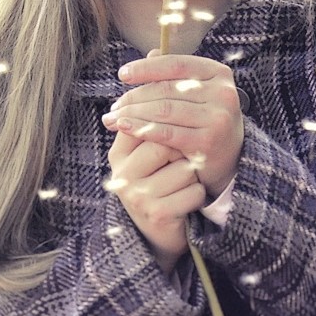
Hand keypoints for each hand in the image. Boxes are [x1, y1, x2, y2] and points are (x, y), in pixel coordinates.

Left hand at [101, 53, 242, 199]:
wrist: (231, 158)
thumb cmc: (206, 120)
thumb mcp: (197, 93)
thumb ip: (175, 74)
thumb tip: (150, 53)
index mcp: (218, 73)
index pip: (175, 64)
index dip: (146, 68)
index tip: (122, 75)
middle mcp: (222, 93)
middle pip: (166, 89)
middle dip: (134, 97)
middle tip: (113, 106)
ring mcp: (216, 118)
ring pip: (163, 110)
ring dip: (132, 114)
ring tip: (112, 119)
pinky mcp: (207, 142)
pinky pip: (166, 133)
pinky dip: (141, 129)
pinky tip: (124, 127)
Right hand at [106, 121, 204, 275]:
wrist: (156, 233)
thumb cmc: (156, 184)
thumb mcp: (145, 155)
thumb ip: (148, 126)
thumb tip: (160, 82)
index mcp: (117, 155)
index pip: (146, 124)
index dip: (169, 126)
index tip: (180, 134)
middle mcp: (122, 175)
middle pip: (165, 144)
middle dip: (182, 150)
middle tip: (183, 161)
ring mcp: (138, 196)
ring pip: (185, 168)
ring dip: (193, 175)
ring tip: (182, 184)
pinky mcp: (158, 214)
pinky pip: (194, 191)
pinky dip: (198, 194)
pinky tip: (187, 200)